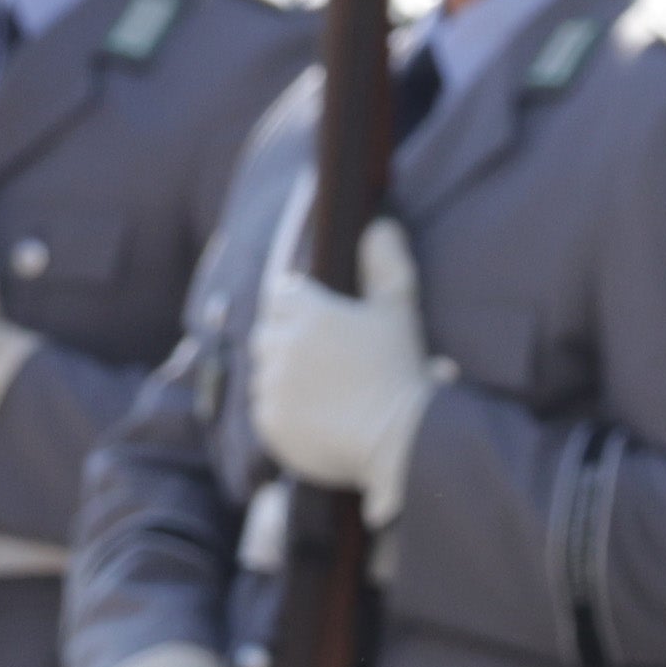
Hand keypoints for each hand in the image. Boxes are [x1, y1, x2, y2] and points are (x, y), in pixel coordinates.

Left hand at [250, 213, 436, 511]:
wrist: (398, 440)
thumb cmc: (401, 372)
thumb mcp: (399, 312)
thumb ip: (387, 265)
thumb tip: (380, 227)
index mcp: (310, 312)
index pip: (282, 292)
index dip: (297, 302)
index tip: (315, 317)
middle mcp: (284, 345)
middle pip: (268, 331)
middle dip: (287, 338)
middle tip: (320, 356)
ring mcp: (273, 385)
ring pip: (264, 371)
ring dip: (283, 374)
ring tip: (321, 387)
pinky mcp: (268, 421)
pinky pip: (264, 407)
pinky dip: (281, 408)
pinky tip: (314, 413)